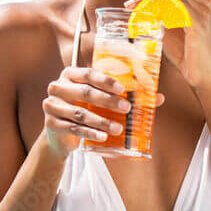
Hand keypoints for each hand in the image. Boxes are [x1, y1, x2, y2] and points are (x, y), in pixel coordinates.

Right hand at [42, 66, 165, 158]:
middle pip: (84, 92)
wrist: (61, 133)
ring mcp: (51, 105)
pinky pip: (73, 128)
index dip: (106, 81)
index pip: (89, 73)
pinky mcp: (51, 123)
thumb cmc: (85, 108)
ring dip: (101, 121)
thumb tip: (158, 98)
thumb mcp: (100, 99)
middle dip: (107, 101)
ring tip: (118, 129)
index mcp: (70, 74)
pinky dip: (90, 133)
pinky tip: (103, 137)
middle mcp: (58, 86)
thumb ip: (125, 96)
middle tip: (126, 109)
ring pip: (80, 113)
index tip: (123, 90)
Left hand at [123, 0, 210, 90]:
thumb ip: (159, 12)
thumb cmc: (184, 51)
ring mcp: (204, 10)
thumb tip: (137, 3)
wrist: (199, 73)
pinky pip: (176, 4)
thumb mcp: (169, 27)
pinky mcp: (198, 21)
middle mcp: (205, 1)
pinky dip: (159, 1)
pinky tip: (146, 1)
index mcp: (200, 0)